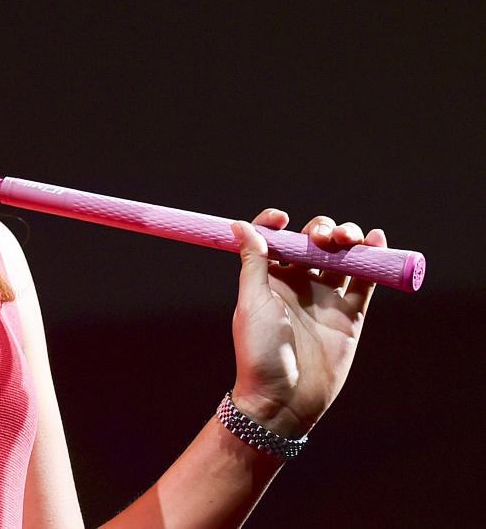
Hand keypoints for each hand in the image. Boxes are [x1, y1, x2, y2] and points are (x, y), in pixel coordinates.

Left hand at [228, 209, 378, 438]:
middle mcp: (298, 284)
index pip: (275, 240)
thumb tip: (240, 224)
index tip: (281, 218)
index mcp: (269, 278)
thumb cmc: (260, 350)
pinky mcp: (350, 315)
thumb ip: (253, 262)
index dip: (276, 224)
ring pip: (342, 258)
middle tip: (324, 238)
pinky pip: (365, 283)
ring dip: (348, 240)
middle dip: (322, 230)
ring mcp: (325, 299)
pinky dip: (373, 262)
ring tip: (351, 238)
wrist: (284, 397)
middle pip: (314, 244)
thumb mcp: (252, 301)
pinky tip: (376, 242)